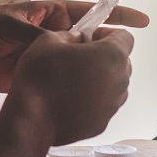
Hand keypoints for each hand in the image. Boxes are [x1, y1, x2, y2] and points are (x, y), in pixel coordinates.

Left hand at [0, 0, 148, 92]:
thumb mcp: (10, 25)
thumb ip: (37, 36)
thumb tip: (60, 46)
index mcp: (51, 13)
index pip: (91, 11)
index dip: (116, 13)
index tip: (141, 20)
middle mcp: (55, 34)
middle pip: (91, 40)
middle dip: (108, 48)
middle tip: (123, 59)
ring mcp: (50, 56)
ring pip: (80, 62)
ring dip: (94, 69)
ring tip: (110, 78)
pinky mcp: (41, 75)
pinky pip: (65, 80)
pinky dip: (77, 86)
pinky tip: (90, 94)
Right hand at [7, 28, 134, 144]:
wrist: (31, 119)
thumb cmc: (41, 78)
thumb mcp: (50, 40)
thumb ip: (71, 35)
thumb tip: (77, 39)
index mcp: (112, 55)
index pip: (125, 37)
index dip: (107, 33)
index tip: (90, 37)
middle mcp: (119, 81)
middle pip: (121, 62)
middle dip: (102, 56)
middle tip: (77, 57)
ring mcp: (112, 105)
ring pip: (112, 85)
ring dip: (98, 79)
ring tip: (71, 79)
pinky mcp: (101, 124)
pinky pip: (102, 105)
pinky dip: (90, 100)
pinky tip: (68, 98)